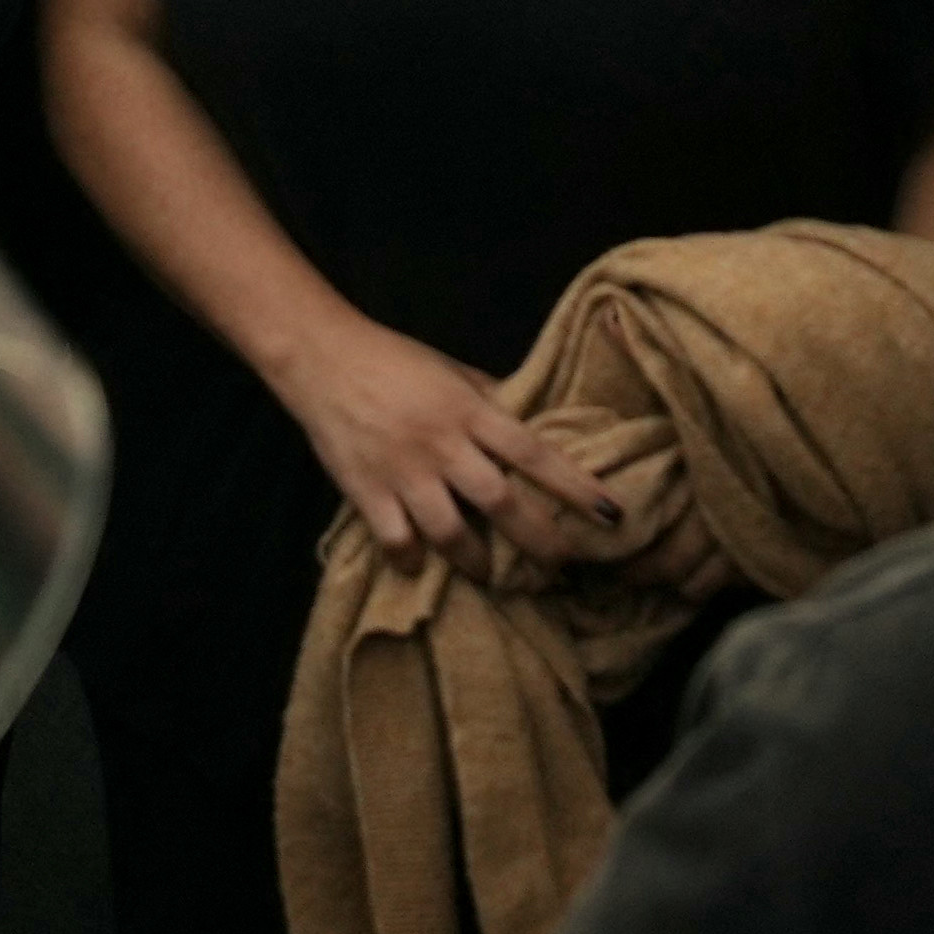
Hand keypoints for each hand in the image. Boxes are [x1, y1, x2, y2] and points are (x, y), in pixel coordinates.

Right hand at [271, 305, 615, 575]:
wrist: (321, 357)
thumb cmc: (393, 359)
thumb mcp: (452, 369)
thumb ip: (489, 400)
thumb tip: (532, 424)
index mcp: (469, 410)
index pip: (535, 453)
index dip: (576, 486)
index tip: (612, 514)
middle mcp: (443, 444)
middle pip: (502, 503)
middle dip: (540, 541)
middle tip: (563, 567)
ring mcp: (404, 471)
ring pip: (452, 532)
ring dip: (479, 563)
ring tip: (492, 576)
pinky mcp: (366, 490)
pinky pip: (398, 541)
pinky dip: (413, 559)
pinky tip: (421, 564)